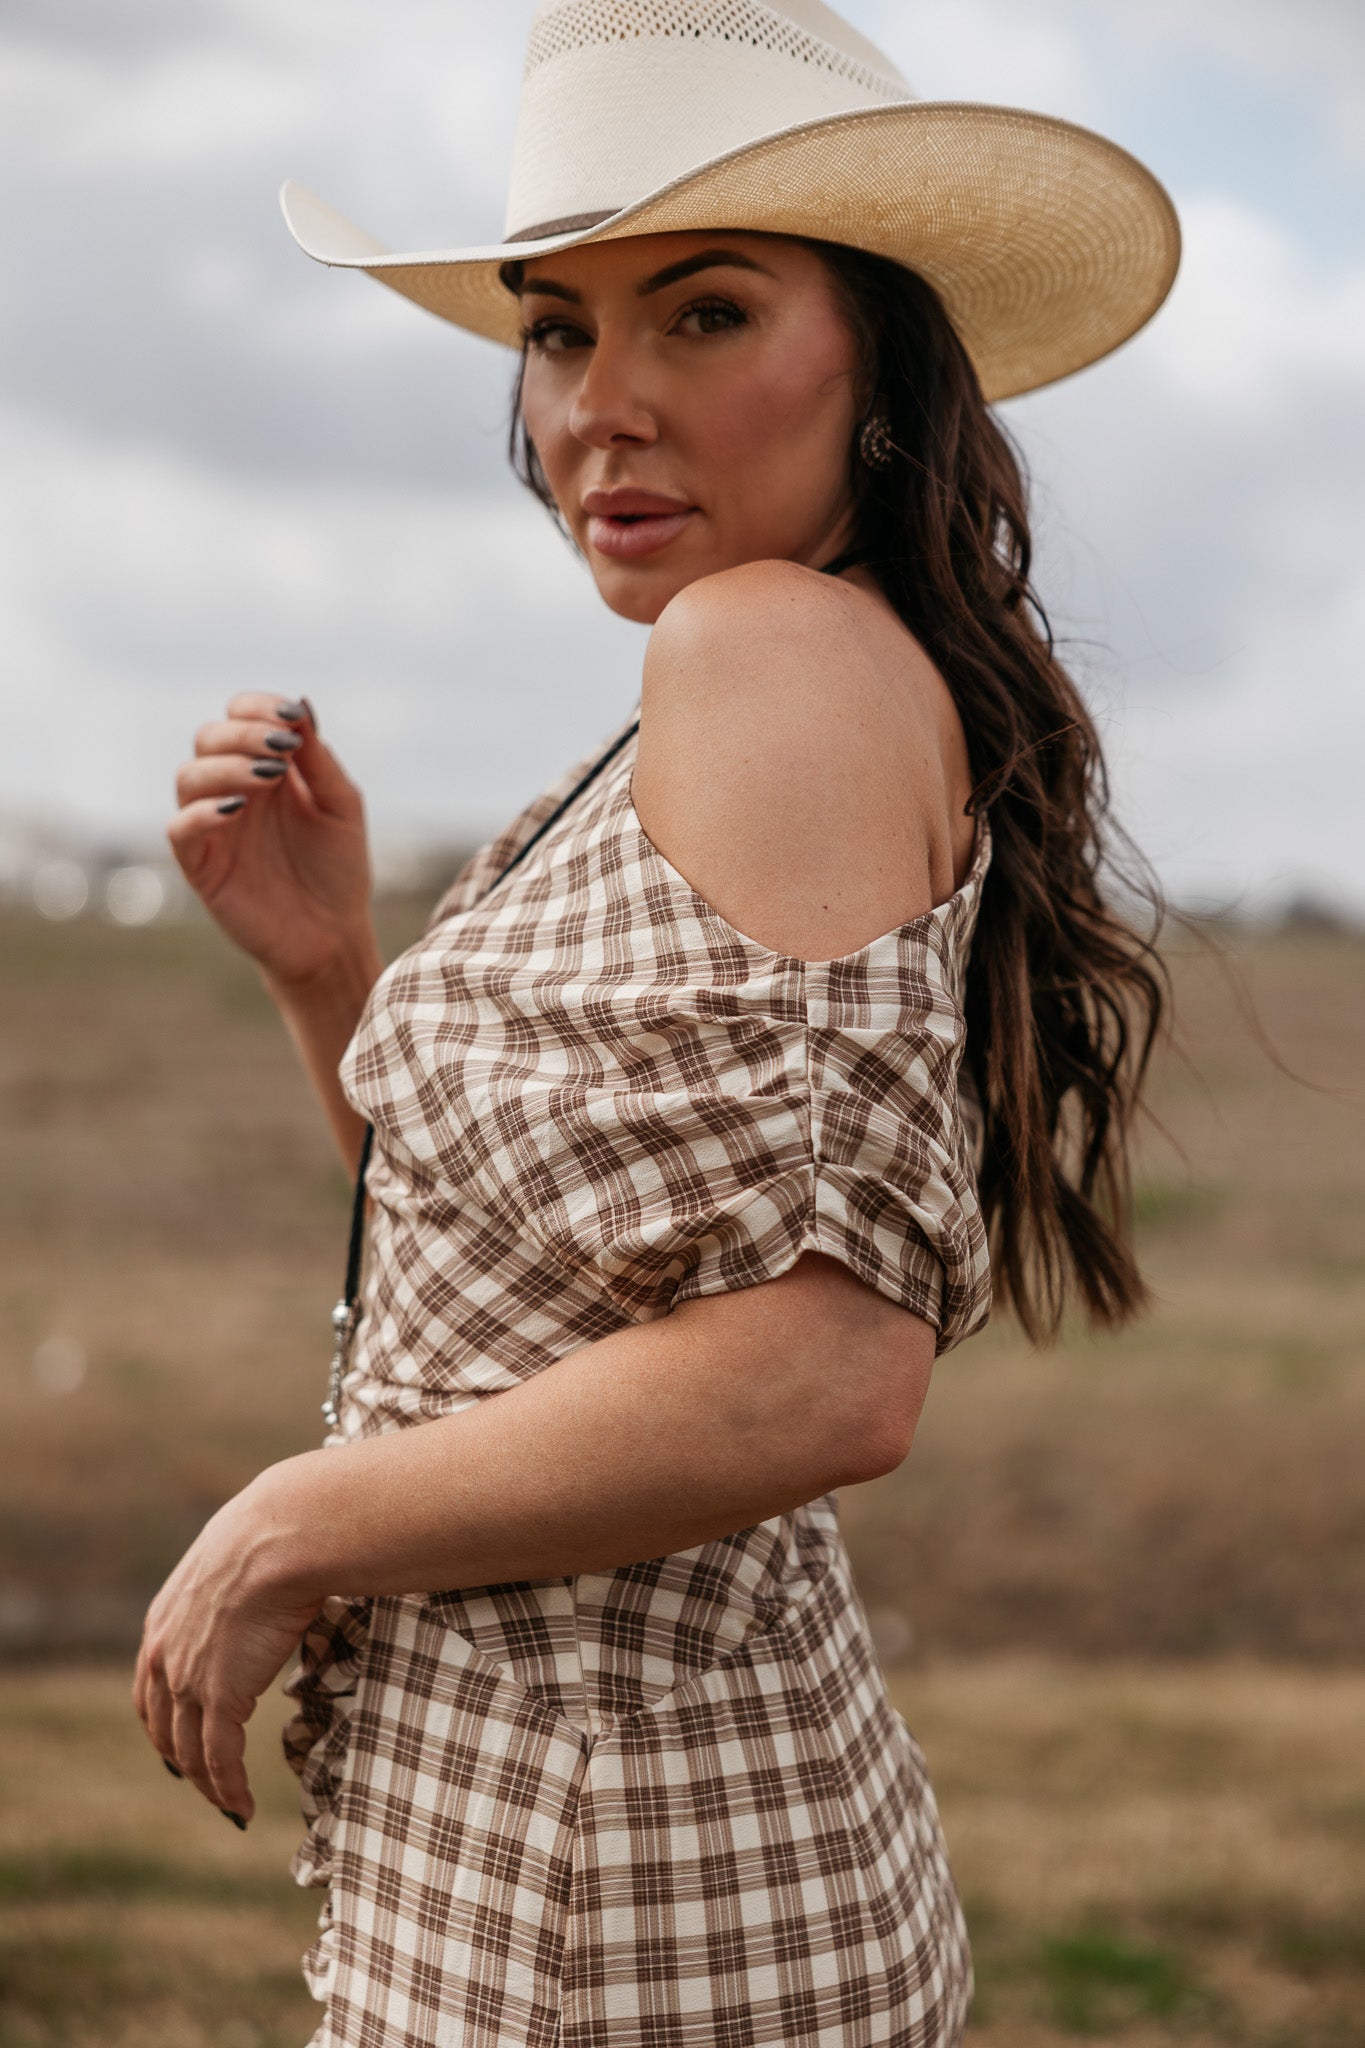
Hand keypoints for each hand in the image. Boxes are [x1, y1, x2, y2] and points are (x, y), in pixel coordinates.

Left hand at [133, 1479, 321, 1824]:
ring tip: (229, 1806)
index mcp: (163, 1620)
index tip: (178, 1743)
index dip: (163, 1722)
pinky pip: (219, 1759)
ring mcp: (189, 1679)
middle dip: (181, 1760)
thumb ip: (236, 1579)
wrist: (282, 1537)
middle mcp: (165, 1655)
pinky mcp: (221, 1698)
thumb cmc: (275, 1534)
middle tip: (203, 1782)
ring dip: (209, 1785)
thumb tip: (269, 1571)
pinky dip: (228, 1789)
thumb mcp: (237, 1557)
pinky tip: (242, 1807)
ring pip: (189, 1751)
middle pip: (163, 1727)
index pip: (150, 1688)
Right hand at [168, 695, 375, 987]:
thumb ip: (319, 759)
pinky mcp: (200, 865)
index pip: (239, 717)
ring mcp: (212, 827)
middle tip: (281, 750)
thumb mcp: (341, 806)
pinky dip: (201, 812)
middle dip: (243, 734)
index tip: (290, 718)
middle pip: (208, 738)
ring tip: (268, 778)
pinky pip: (179, 829)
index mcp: (265, 769)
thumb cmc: (338, 869)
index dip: (257, 708)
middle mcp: (232, 790)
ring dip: (226, 767)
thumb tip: (301, 704)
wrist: (332, 935)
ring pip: (189, 776)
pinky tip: (238, 809)